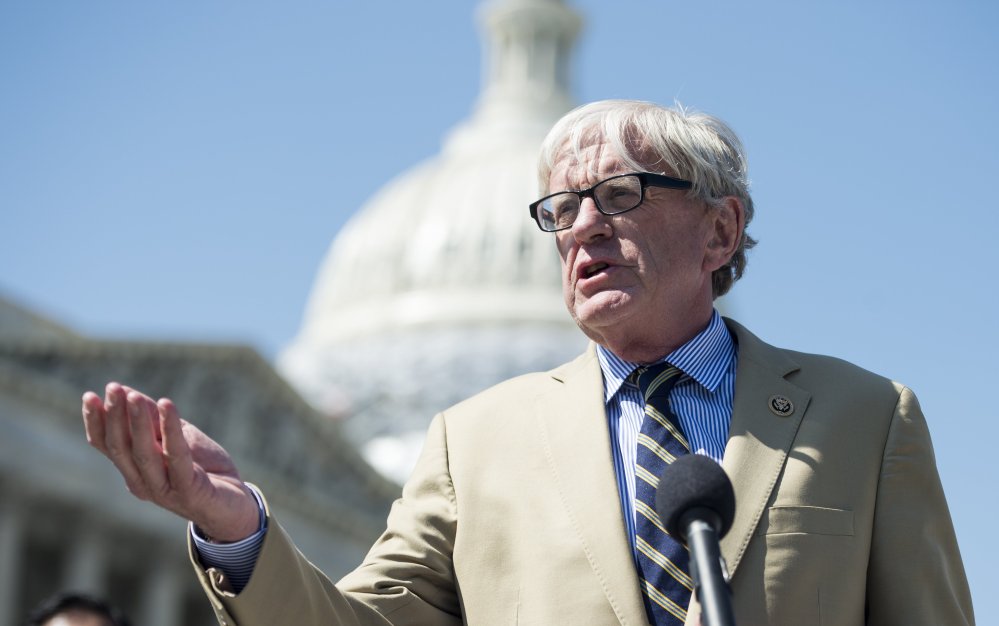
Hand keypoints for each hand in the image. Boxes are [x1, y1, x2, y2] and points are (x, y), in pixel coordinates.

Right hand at [82, 382, 260, 541]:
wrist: (237, 506)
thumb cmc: (206, 470)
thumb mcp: (180, 438)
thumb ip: (157, 422)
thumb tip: (132, 394)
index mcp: (135, 471)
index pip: (107, 446)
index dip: (96, 422)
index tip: (89, 395)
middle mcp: (143, 483)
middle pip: (120, 448)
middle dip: (114, 416)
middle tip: (113, 388)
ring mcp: (164, 490)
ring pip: (142, 453)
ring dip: (137, 422)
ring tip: (133, 396)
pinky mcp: (188, 490)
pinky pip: (177, 457)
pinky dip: (170, 430)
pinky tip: (167, 405)